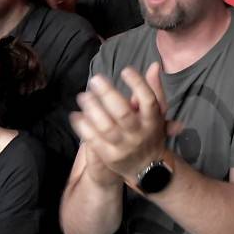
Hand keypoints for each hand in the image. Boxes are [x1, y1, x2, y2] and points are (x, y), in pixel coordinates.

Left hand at [70, 65, 168, 184]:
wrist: (148, 168)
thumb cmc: (151, 132)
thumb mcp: (158, 113)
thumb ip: (155, 89)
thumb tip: (154, 65)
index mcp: (153, 120)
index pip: (148, 100)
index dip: (138, 84)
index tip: (125, 70)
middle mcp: (139, 133)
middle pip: (123, 113)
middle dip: (108, 94)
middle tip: (95, 79)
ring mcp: (123, 146)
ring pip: (106, 127)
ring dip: (92, 110)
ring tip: (83, 96)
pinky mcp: (109, 156)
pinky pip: (94, 140)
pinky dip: (83, 127)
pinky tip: (76, 115)